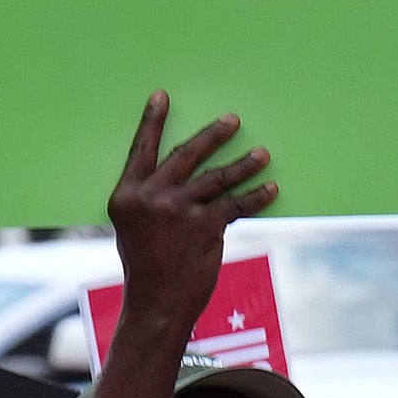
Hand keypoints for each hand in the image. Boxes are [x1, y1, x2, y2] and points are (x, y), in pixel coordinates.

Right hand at [105, 92, 275, 338]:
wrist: (156, 302)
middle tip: (233, 120)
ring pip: (218, 177)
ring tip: (263, 154)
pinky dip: (256, 197)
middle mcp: (152, 198)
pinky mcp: (207, 226)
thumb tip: (178, 171)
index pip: (141, 150)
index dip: (152, 121)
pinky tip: (271, 188)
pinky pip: (237, 205)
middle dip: (212, 135)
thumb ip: (150, 197)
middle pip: (186, 155)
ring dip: (244, 165)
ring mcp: (180, 211)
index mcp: (126, 196)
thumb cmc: (145, 263)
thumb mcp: (133, 226)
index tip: (162, 95)